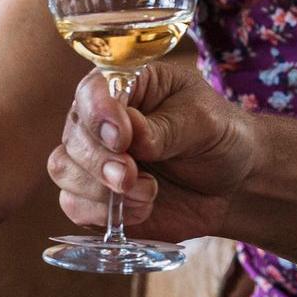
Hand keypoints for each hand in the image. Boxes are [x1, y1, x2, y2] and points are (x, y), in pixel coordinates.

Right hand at [49, 62, 253, 242]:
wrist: (232, 183)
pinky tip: (139, 210)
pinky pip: (73, 204)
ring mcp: (93, 158)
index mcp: (126, 85)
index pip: (92, 90)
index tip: (122, 138)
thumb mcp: (205, 122)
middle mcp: (99, 119)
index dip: (99, 113)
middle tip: (132, 176)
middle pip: (72, 135)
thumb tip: (131, 133)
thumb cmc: (219, 136)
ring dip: (100, 188)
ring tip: (147, 194)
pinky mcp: (95, 196)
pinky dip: (101, 212)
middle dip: (100, 161)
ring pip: (63, 169)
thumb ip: (167, 127)